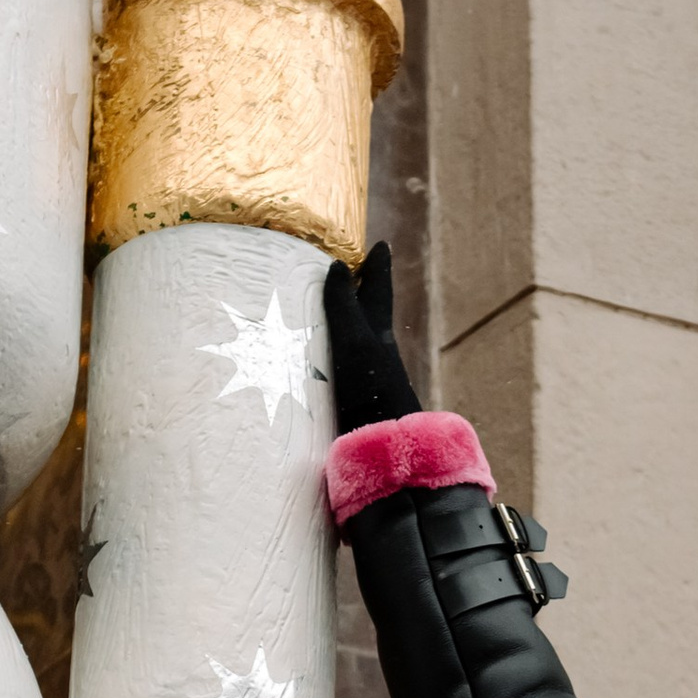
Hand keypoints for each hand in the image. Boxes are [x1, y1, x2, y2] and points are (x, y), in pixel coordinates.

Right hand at [324, 241, 422, 427]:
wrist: (383, 451)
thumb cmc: (372, 390)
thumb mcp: (355, 341)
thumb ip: (344, 307)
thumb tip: (337, 266)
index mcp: (378, 335)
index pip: (378, 292)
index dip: (378, 269)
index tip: (381, 246)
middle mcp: (375, 356)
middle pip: (369, 317)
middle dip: (361, 297)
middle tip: (353, 275)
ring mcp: (365, 383)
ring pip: (355, 346)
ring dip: (342, 330)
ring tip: (323, 319)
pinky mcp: (351, 407)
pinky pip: (338, 372)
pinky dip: (328, 362)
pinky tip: (313, 372)